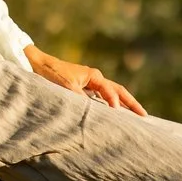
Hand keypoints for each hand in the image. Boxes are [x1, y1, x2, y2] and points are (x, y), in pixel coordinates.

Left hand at [24, 45, 146, 114]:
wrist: (36, 64)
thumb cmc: (51, 74)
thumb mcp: (66, 88)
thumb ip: (82, 99)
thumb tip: (97, 112)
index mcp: (93, 76)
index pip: (111, 92)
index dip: (115, 103)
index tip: (118, 115)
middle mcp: (95, 78)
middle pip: (119, 91)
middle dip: (131, 103)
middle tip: (145, 116)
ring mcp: (90, 82)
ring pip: (113, 93)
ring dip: (124, 103)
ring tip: (136, 114)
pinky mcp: (84, 87)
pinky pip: (103, 96)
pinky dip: (112, 103)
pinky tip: (115, 112)